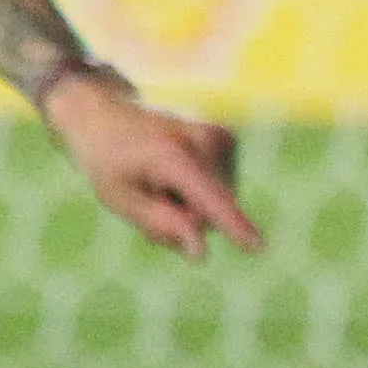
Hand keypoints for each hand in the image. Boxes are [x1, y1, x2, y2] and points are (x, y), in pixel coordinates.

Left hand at [43, 66, 261, 259]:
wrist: (109, 115)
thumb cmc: (110, 162)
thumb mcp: (120, 199)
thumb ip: (160, 225)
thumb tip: (200, 252)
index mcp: (170, 154)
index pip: (206, 197)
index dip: (231, 223)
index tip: (258, 246)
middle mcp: (202, 140)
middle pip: (208, 215)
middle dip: (181, 217)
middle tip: (149, 191)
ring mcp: (220, 137)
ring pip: (218, 206)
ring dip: (188, 204)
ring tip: (160, 179)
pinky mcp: (228, 141)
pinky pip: (222, 191)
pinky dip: (198, 193)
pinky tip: (175, 174)